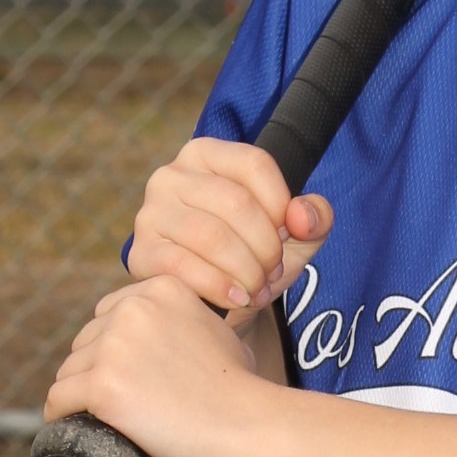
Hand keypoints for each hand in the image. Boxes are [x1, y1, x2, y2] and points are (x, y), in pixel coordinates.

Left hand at [43, 277, 278, 456]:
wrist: (251, 426)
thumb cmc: (242, 390)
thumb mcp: (219, 330)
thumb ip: (189, 321)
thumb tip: (170, 339)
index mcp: (160, 289)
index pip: (108, 314)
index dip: (112, 347)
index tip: (123, 374)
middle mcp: (133, 309)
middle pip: (86, 341)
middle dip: (95, 370)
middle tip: (118, 403)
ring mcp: (115, 347)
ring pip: (70, 371)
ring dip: (79, 394)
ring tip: (101, 418)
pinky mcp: (102, 386)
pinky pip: (59, 398)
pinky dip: (61, 414)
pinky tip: (67, 424)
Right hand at [128, 136, 333, 316]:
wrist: (215, 301)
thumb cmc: (253, 256)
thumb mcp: (295, 235)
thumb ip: (315, 217)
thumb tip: (302, 216)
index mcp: (207, 154)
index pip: (255, 164)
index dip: (281, 204)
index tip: (288, 234)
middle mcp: (171, 175)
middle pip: (236, 202)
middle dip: (266, 246)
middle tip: (274, 272)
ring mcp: (151, 213)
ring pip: (212, 236)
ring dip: (246, 270)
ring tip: (258, 288)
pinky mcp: (141, 253)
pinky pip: (182, 266)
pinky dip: (219, 286)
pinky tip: (238, 298)